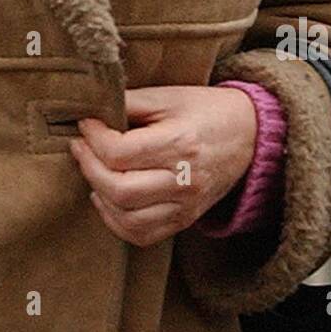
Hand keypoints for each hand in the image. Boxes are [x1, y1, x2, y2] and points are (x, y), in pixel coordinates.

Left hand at [68, 84, 257, 246]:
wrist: (249, 135)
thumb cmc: (205, 110)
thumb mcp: (169, 96)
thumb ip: (130, 102)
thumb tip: (90, 109)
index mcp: (180, 143)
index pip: (119, 153)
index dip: (93, 138)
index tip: (86, 124)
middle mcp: (185, 180)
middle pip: (119, 190)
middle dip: (88, 167)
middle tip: (80, 147)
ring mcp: (186, 206)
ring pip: (128, 220)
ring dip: (100, 196)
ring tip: (93, 171)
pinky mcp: (185, 220)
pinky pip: (142, 235)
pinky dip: (116, 222)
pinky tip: (107, 198)